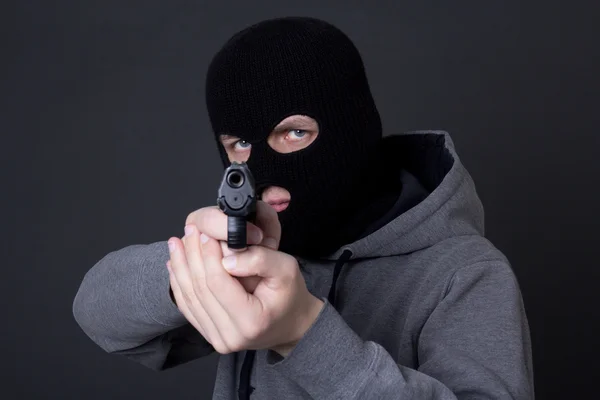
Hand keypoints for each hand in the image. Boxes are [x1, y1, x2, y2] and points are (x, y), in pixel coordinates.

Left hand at [167, 203, 323, 355]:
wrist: (290, 324)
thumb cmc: (290, 295)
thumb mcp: (287, 269)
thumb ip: (260, 260)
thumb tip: (227, 258)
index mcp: (250, 321)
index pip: (217, 283)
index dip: (208, 255)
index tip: (205, 234)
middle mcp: (230, 336)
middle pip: (199, 290)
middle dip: (191, 256)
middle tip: (188, 231)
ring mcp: (218, 339)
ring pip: (188, 298)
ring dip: (180, 267)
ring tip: (176, 243)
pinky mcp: (209, 335)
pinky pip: (187, 308)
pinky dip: (179, 283)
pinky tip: (174, 264)